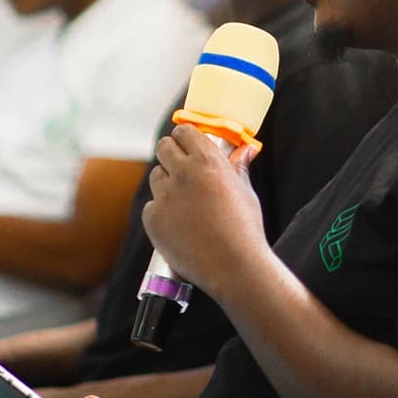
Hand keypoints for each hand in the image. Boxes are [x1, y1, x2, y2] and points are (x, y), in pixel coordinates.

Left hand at [141, 125, 264, 300]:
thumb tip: (246, 151)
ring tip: (185, 201)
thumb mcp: (245, 192)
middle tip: (182, 167)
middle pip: (164, 147)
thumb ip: (238, 167)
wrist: (233, 266)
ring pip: (156, 175)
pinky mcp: (153, 219)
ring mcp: (165, 196)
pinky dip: (162, 211)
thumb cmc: (244, 229)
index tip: (188, 145)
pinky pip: (151, 206)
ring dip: (166, 182)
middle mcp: (183, 173)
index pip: (184, 132)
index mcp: (208, 161)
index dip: (186, 138)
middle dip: (172, 154)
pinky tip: (179, 224)